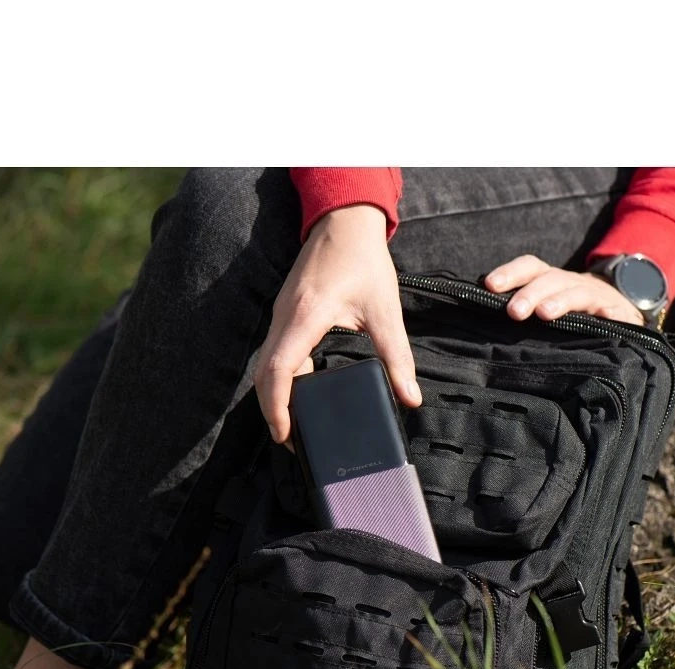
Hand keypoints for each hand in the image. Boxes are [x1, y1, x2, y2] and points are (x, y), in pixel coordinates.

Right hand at [254, 204, 420, 445]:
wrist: (344, 222)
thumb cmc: (362, 260)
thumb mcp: (386, 310)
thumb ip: (398, 356)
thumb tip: (411, 397)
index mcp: (306, 317)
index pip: (278, 371)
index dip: (276, 407)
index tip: (283, 433)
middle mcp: (285, 318)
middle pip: (263, 375)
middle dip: (272, 411)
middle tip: (290, 440)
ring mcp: (281, 315)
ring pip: (265, 364)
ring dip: (273, 395)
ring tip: (293, 423)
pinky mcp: (285, 314)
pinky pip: (274, 352)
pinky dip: (280, 378)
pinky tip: (298, 393)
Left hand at [484, 254, 643, 325]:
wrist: (616, 306)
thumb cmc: (568, 309)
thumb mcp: (544, 304)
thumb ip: (520, 308)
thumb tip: (482, 320)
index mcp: (549, 279)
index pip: (529, 267)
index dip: (510, 273)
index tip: (490, 285)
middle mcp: (569, 282)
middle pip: (550, 280)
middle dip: (530, 293)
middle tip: (513, 311)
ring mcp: (595, 295)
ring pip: (577, 294)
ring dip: (560, 301)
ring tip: (544, 314)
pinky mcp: (617, 312)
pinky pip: (614, 313)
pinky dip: (610, 314)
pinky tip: (605, 318)